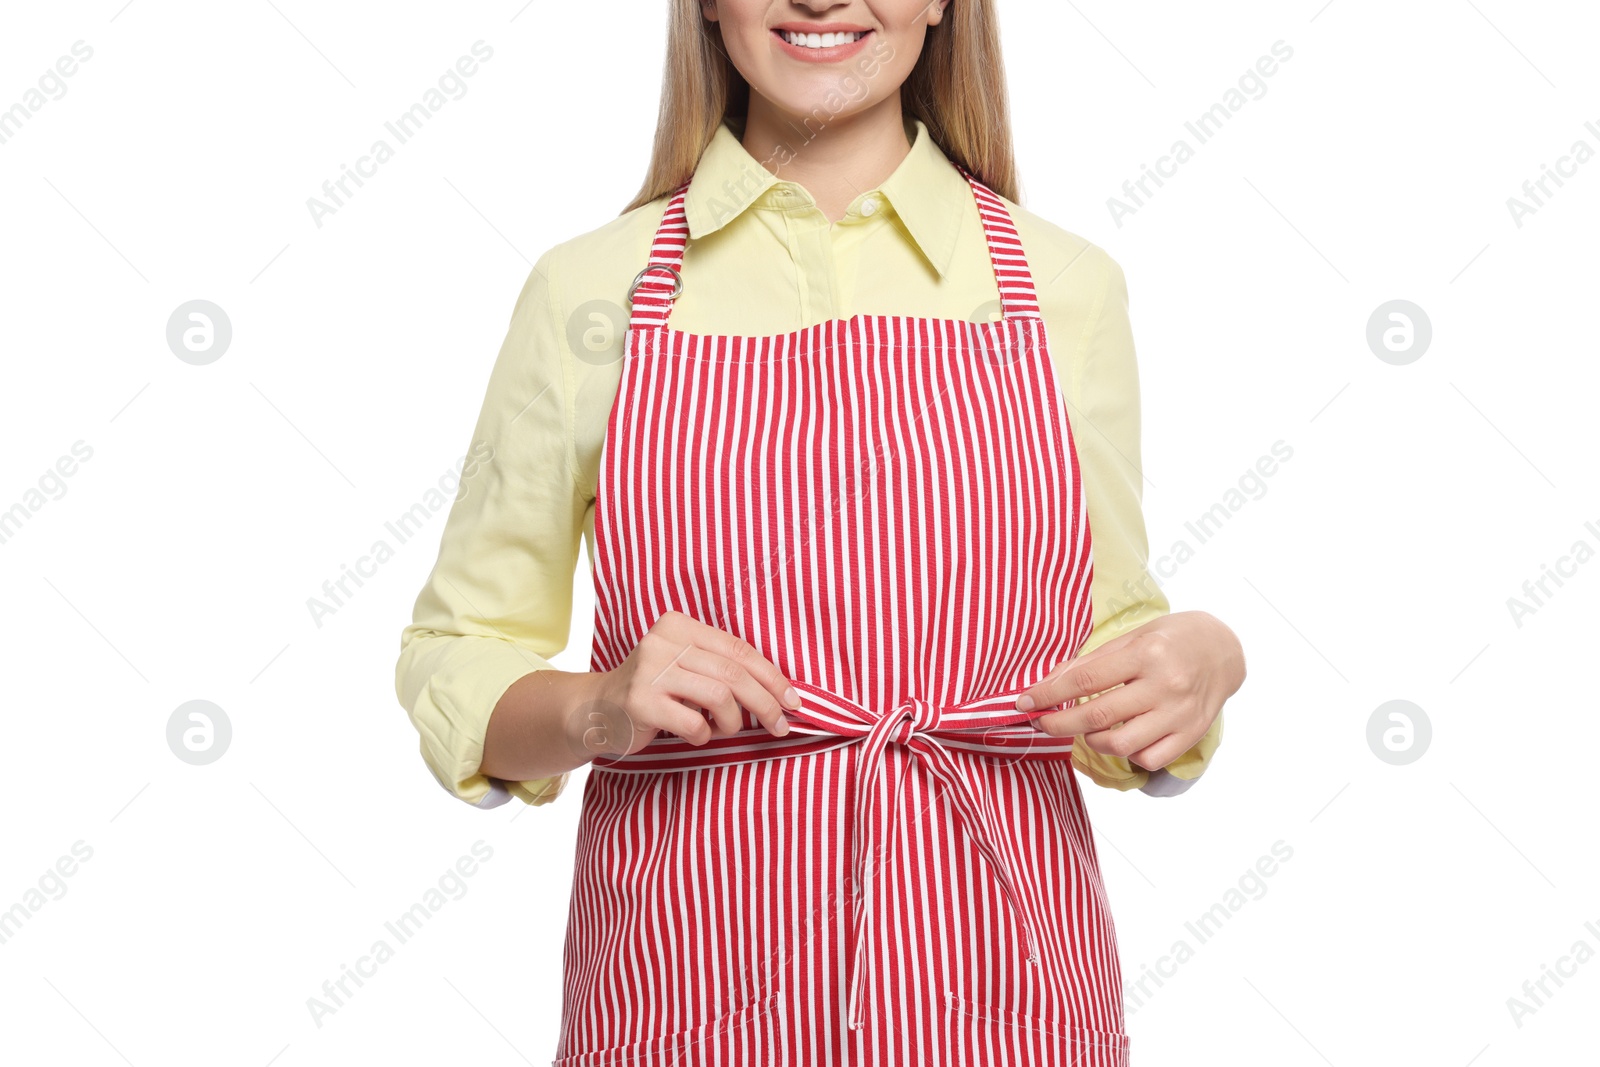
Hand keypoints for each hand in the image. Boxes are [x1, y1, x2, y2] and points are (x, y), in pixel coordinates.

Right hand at [586, 610, 799, 755]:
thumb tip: (780, 691)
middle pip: (734, 673)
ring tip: (725, 729)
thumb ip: (721, 667)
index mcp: (679, 625)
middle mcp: (663, 641)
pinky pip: (694, 723)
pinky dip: (704, 735)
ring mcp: (649, 671)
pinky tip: (695, 735)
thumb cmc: (654, 691)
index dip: (772, 677)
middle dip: (766, 703)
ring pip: (720, 696)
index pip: (739, 649)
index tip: (793, 701)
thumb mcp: (685, 666)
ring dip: (733, 721)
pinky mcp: (640, 702)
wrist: (596, 710)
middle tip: (780, 726)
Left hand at [1019, 611, 1243, 771]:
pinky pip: (1148, 759)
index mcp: (1146, 653)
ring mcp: (1180, 714)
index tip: (1024, 702)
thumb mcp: (1131, 637)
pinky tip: (1122, 738)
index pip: (1085, 680)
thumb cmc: (1170, 638)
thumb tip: (1047, 684)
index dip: (1048, 694)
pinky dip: (1127, 754)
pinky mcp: (1191, 734)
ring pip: (1121, 745)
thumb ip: (1091, 662)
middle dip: (1058, 724)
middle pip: (1097, 717)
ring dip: (1092, 741)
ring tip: (1087, 728)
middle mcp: (1165, 685)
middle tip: (1040, 722)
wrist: (1223, 649)